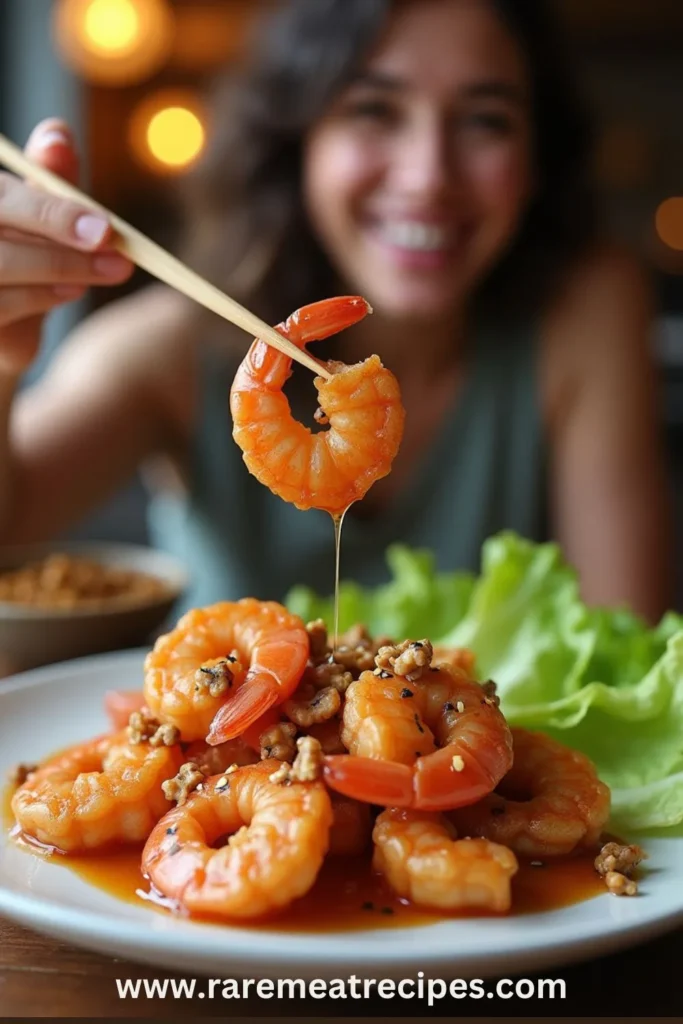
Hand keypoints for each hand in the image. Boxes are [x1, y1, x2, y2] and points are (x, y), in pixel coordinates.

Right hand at [0, 118, 132, 372]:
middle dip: (60, 232)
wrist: (0, 326)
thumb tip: (58, 133)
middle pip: (1, 214)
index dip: (52, 210)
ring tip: (99, 270)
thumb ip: (47, 181)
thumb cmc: (18, 255)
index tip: (104, 227)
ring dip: (58, 267)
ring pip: (2, 264)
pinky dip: (41, 297)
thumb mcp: (37, 216)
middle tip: (115, 250)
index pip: (4, 194)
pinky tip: (72, 289)